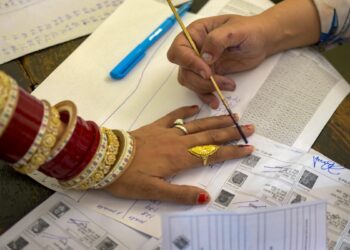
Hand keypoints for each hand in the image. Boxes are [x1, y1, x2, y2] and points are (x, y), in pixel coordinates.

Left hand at [105, 106, 254, 204]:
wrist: (104, 158)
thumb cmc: (128, 177)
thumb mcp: (153, 191)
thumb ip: (180, 194)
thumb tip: (205, 198)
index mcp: (180, 158)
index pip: (212, 154)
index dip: (231, 152)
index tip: (248, 148)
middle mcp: (178, 142)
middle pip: (209, 135)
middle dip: (230, 132)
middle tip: (248, 127)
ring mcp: (166, 131)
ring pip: (196, 124)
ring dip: (215, 120)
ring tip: (232, 116)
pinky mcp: (155, 126)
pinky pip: (174, 116)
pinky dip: (186, 110)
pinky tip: (196, 107)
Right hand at [167, 15, 268, 108]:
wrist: (261, 41)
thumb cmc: (249, 30)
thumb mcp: (235, 30)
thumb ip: (217, 40)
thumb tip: (205, 57)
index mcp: (195, 33)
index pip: (179, 50)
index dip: (188, 62)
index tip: (206, 71)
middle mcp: (193, 49)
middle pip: (184, 70)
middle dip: (200, 80)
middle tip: (218, 81)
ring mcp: (200, 64)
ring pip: (190, 82)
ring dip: (206, 88)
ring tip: (228, 85)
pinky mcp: (208, 76)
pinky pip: (200, 89)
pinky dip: (207, 96)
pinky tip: (216, 100)